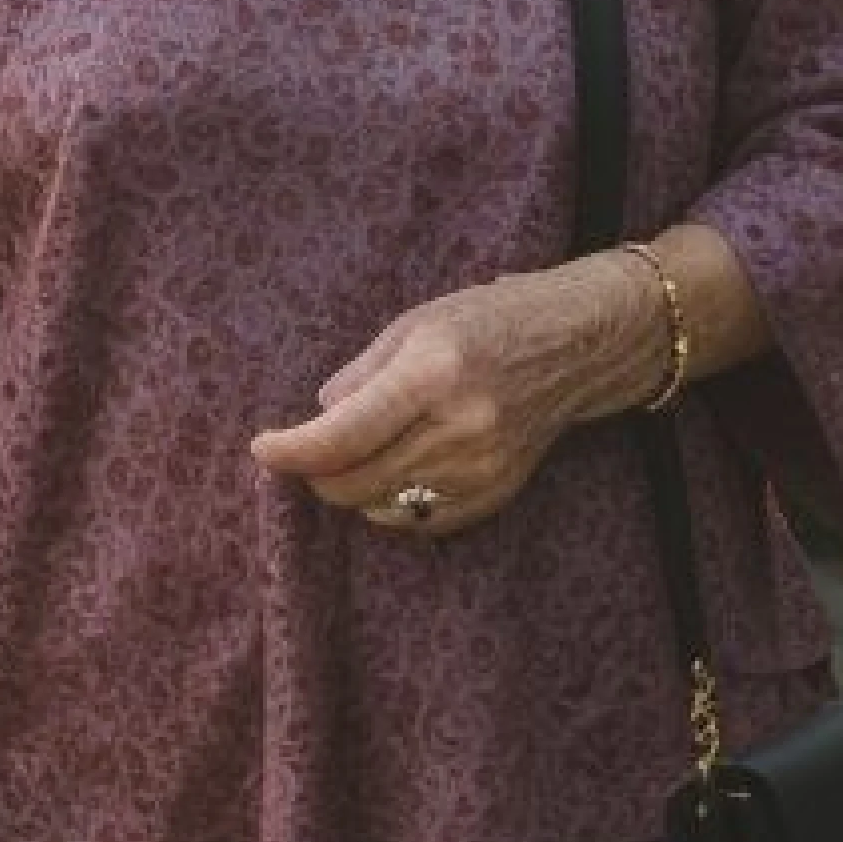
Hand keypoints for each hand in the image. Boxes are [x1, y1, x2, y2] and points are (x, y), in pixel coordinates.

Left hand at [247, 252, 660, 539]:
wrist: (579, 344)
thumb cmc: (490, 320)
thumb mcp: (415, 324)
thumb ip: (360, 376)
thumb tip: (317, 420)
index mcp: (433, 374)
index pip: (342, 436)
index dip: (292, 450)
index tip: (263, 448)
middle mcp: (460, 428)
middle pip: (354, 484)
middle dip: (316, 473)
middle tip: (309, 447)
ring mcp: (481, 469)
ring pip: (381, 507)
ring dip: (354, 487)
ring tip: (364, 448)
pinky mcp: (495, 495)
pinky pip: (418, 521)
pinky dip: (392, 502)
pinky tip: (400, 467)